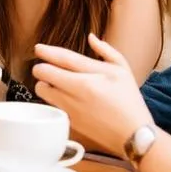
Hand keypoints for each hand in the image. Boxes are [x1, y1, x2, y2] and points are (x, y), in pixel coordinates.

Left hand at [31, 34, 152, 154]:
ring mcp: (70, 108)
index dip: (47, 52)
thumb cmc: (129, 100)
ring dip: (45, 84)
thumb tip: (90, 37)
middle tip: (48, 68)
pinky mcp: (67, 122)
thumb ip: (106, 50)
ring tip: (56, 84)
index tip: (38, 48)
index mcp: (92, 76)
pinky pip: (49, 105)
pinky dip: (52, 100)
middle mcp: (77, 91)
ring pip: (41, 90)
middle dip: (42, 68)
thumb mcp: (122, 70)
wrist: (132, 134)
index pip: (63, 58)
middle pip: (43, 73)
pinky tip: (63, 99)